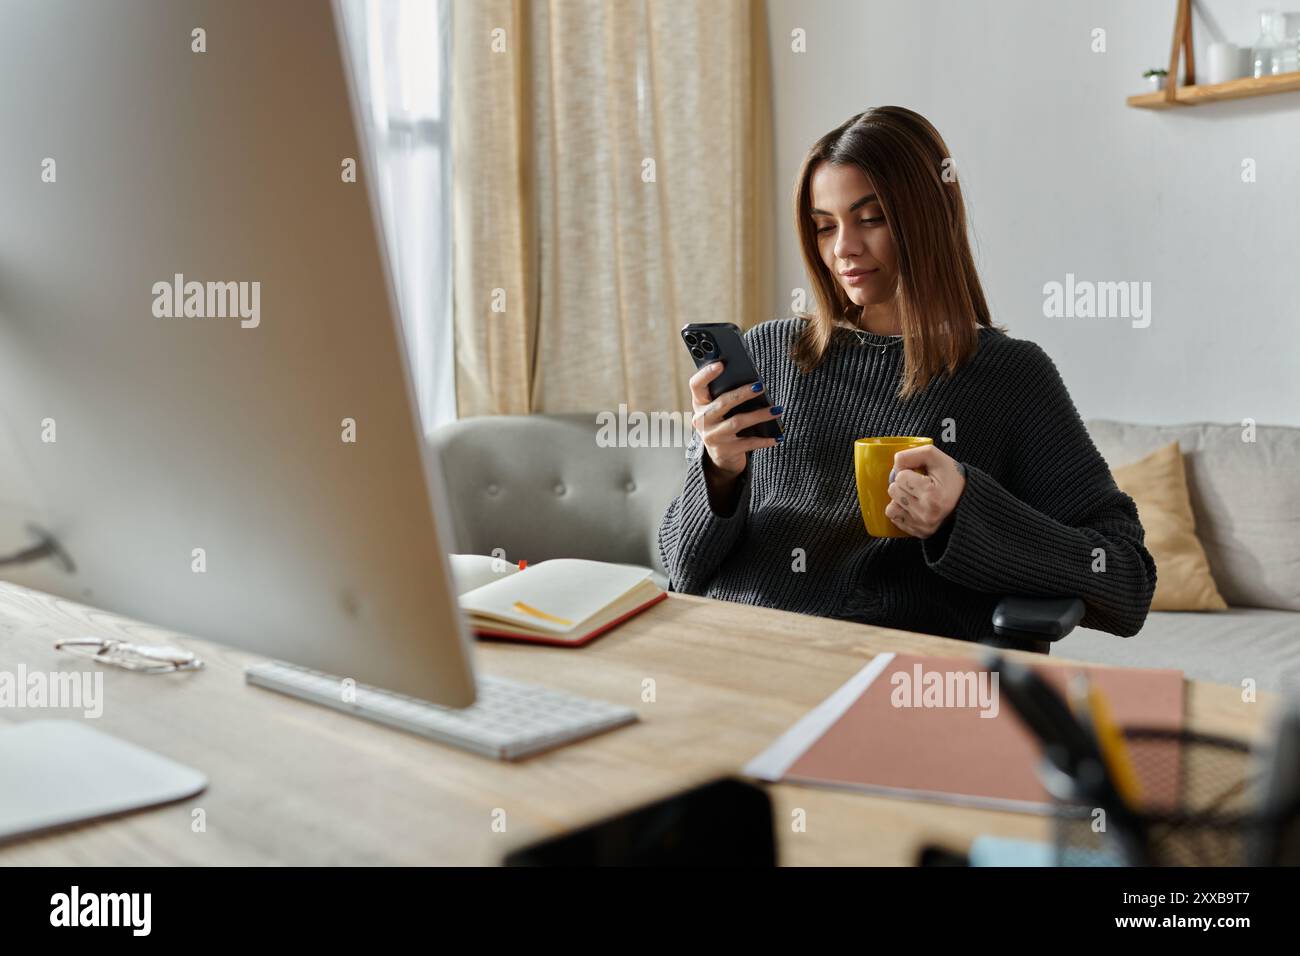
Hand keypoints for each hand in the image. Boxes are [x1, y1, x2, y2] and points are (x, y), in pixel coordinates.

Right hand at [688, 361, 781, 478]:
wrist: (720, 455)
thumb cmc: (724, 422)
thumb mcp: (720, 408)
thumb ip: (728, 393)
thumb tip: (754, 380)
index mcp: (699, 403)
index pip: (696, 385)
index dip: (706, 374)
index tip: (721, 364)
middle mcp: (702, 420)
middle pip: (722, 403)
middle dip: (742, 393)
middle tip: (760, 386)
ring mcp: (712, 437)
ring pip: (737, 422)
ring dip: (759, 415)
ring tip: (777, 410)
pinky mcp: (725, 451)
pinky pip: (748, 443)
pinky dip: (764, 439)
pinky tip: (777, 436)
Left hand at [884, 444, 965, 538]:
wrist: (968, 501)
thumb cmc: (952, 479)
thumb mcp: (937, 458)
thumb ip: (913, 454)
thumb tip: (895, 462)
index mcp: (932, 495)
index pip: (900, 477)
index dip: (908, 471)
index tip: (920, 475)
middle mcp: (927, 513)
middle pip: (893, 491)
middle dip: (902, 484)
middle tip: (918, 485)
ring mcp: (922, 526)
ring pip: (890, 507)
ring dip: (899, 499)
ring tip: (915, 496)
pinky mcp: (919, 533)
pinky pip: (895, 519)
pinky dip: (901, 511)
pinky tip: (913, 506)